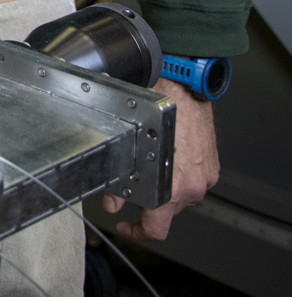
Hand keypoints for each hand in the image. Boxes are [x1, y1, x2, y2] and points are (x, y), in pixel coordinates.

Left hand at [102, 79, 218, 241]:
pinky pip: (189, 179)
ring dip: (162, 186)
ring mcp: (204, 178)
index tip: (127, 228)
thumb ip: (119, 185)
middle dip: (147, 201)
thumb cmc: (157, 111)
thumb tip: (112, 204)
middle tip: (131, 186)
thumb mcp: (127, 150)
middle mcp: (192, 187)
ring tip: (148, 165)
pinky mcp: (210, 167)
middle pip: (166, 210)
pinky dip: (175, 173)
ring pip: (178, 194)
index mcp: (173, 189)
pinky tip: (164, 157)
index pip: (156, 229)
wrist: (183, 89)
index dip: (137, 233)